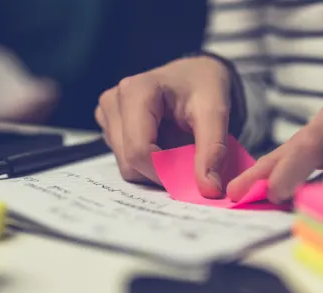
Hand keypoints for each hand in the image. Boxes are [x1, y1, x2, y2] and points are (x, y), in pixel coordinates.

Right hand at [95, 56, 231, 197]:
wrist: (194, 73)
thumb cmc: (203, 86)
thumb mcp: (215, 113)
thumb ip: (213, 151)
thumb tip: (209, 189)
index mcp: (135, 91)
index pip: (139, 152)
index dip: (165, 172)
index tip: (190, 172)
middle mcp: (113, 101)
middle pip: (129, 163)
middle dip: (160, 170)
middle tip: (186, 156)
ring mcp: (106, 114)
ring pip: (126, 167)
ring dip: (154, 167)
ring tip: (174, 144)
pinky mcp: (108, 126)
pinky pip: (124, 161)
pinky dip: (147, 162)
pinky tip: (161, 142)